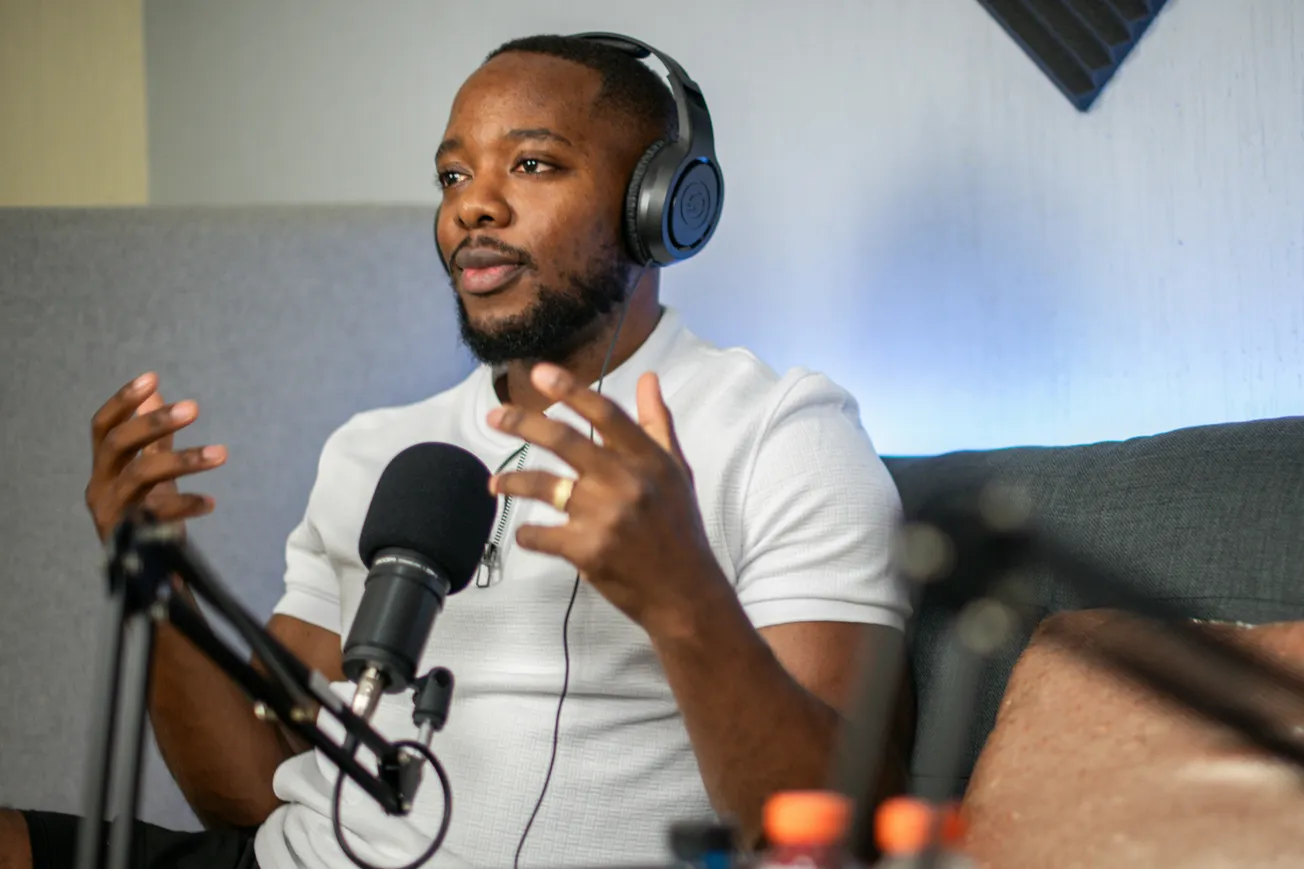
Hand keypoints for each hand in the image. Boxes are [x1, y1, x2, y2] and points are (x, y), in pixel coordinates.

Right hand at [84, 372, 226, 542]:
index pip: (103, 427)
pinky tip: (211, 502)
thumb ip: (153, 436)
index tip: (152, 377)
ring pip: (140, 475)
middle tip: (194, 408)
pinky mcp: (130, 538)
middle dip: (154, 423)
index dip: (123, 401)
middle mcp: (100, 488)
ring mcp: (112, 513)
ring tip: (222, 453)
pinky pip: (159, 514)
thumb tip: (155, 391)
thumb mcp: (150, 473)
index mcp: (103, 469)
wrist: (149, 575)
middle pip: (118, 444)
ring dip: (184, 460)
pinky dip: (187, 504)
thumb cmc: (148, 516)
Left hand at [486, 363, 730, 636]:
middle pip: (563, 440)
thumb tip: (648, 378)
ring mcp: (604, 516)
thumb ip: (657, 423)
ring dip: (511, 482)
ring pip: (543, 485)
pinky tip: (526, 534)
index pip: (604, 413)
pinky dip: (527, 534)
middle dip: (521, 423)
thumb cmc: (678, 528)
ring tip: (494, 484)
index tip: (539, 373)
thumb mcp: (675, 471)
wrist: (685, 593)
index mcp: (647, 459)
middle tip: (494, 417)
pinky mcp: (587, 550)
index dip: (569, 389)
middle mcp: (625, 481)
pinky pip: (540, 534)